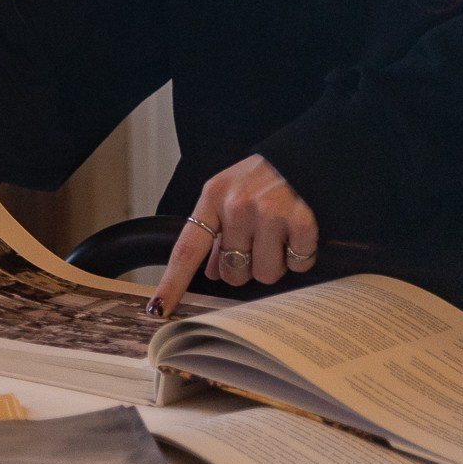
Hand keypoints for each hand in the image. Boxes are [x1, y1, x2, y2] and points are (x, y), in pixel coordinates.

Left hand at [149, 154, 319, 315]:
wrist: (304, 155)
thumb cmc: (262, 179)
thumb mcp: (227, 194)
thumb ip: (214, 231)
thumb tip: (206, 272)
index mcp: (212, 199)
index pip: (185, 250)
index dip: (172, 283)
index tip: (158, 308)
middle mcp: (236, 206)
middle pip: (232, 273)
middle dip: (245, 266)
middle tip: (257, 242)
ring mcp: (268, 213)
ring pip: (265, 274)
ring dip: (275, 263)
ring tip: (278, 236)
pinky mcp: (300, 221)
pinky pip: (297, 265)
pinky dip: (300, 256)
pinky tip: (297, 234)